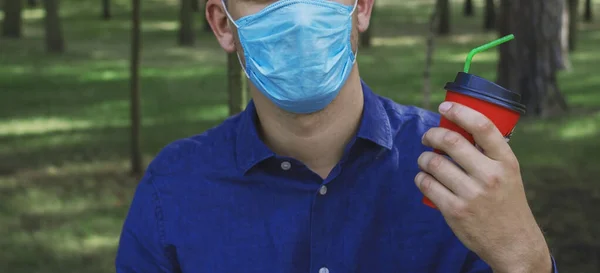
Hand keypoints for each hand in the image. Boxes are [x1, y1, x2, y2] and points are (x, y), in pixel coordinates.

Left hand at [415, 102, 551, 272]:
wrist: (513, 243)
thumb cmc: (507, 203)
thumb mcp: (509, 173)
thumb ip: (489, 153)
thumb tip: (458, 127)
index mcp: (506, 161)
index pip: (483, 126)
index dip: (459, 111)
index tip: (444, 107)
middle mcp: (490, 175)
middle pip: (451, 141)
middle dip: (431, 135)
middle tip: (427, 137)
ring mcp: (472, 194)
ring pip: (434, 163)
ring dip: (423, 158)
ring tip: (425, 160)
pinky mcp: (455, 210)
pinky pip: (427, 185)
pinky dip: (420, 178)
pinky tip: (423, 178)